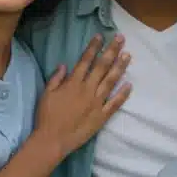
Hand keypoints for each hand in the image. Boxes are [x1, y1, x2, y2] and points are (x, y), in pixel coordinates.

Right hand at [35, 34, 131, 154]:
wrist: (52, 140)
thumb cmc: (47, 116)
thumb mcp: (46, 94)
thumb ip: (56, 78)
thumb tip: (64, 64)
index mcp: (73, 83)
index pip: (86, 61)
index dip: (94, 47)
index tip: (101, 36)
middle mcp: (87, 90)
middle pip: (102, 66)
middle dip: (112, 51)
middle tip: (121, 38)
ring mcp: (96, 103)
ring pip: (111, 81)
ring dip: (120, 67)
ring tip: (128, 55)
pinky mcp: (102, 116)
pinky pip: (115, 103)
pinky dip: (123, 94)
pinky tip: (130, 84)